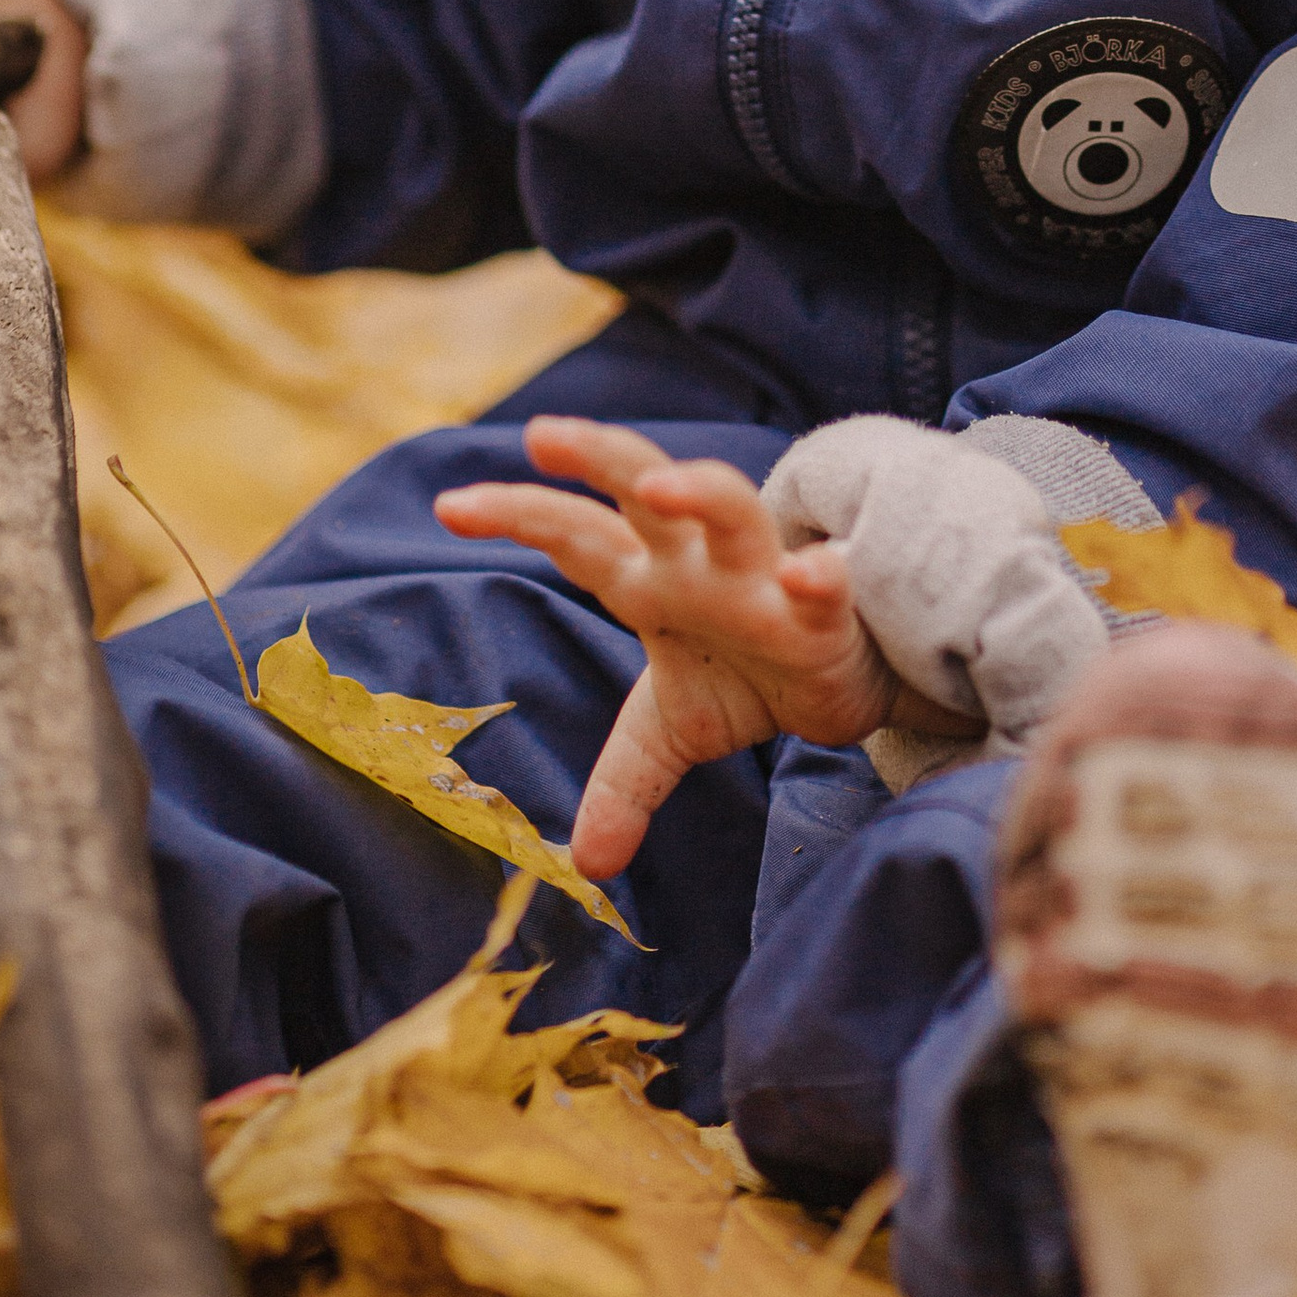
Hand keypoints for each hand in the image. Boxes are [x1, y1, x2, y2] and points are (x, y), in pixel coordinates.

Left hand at [433, 416, 978, 878]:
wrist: (848, 677)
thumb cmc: (751, 675)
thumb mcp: (671, 732)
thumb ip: (622, 783)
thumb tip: (585, 863)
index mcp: (651, 579)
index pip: (576, 536)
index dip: (517, 514)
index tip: (448, 506)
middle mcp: (699, 563)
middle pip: (642, 488)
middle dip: (597, 456)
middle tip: (541, 433)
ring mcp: (763, 578)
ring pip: (733, 510)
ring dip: (702, 491)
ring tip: (665, 487)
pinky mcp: (825, 613)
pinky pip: (827, 586)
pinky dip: (820, 577)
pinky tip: (809, 577)